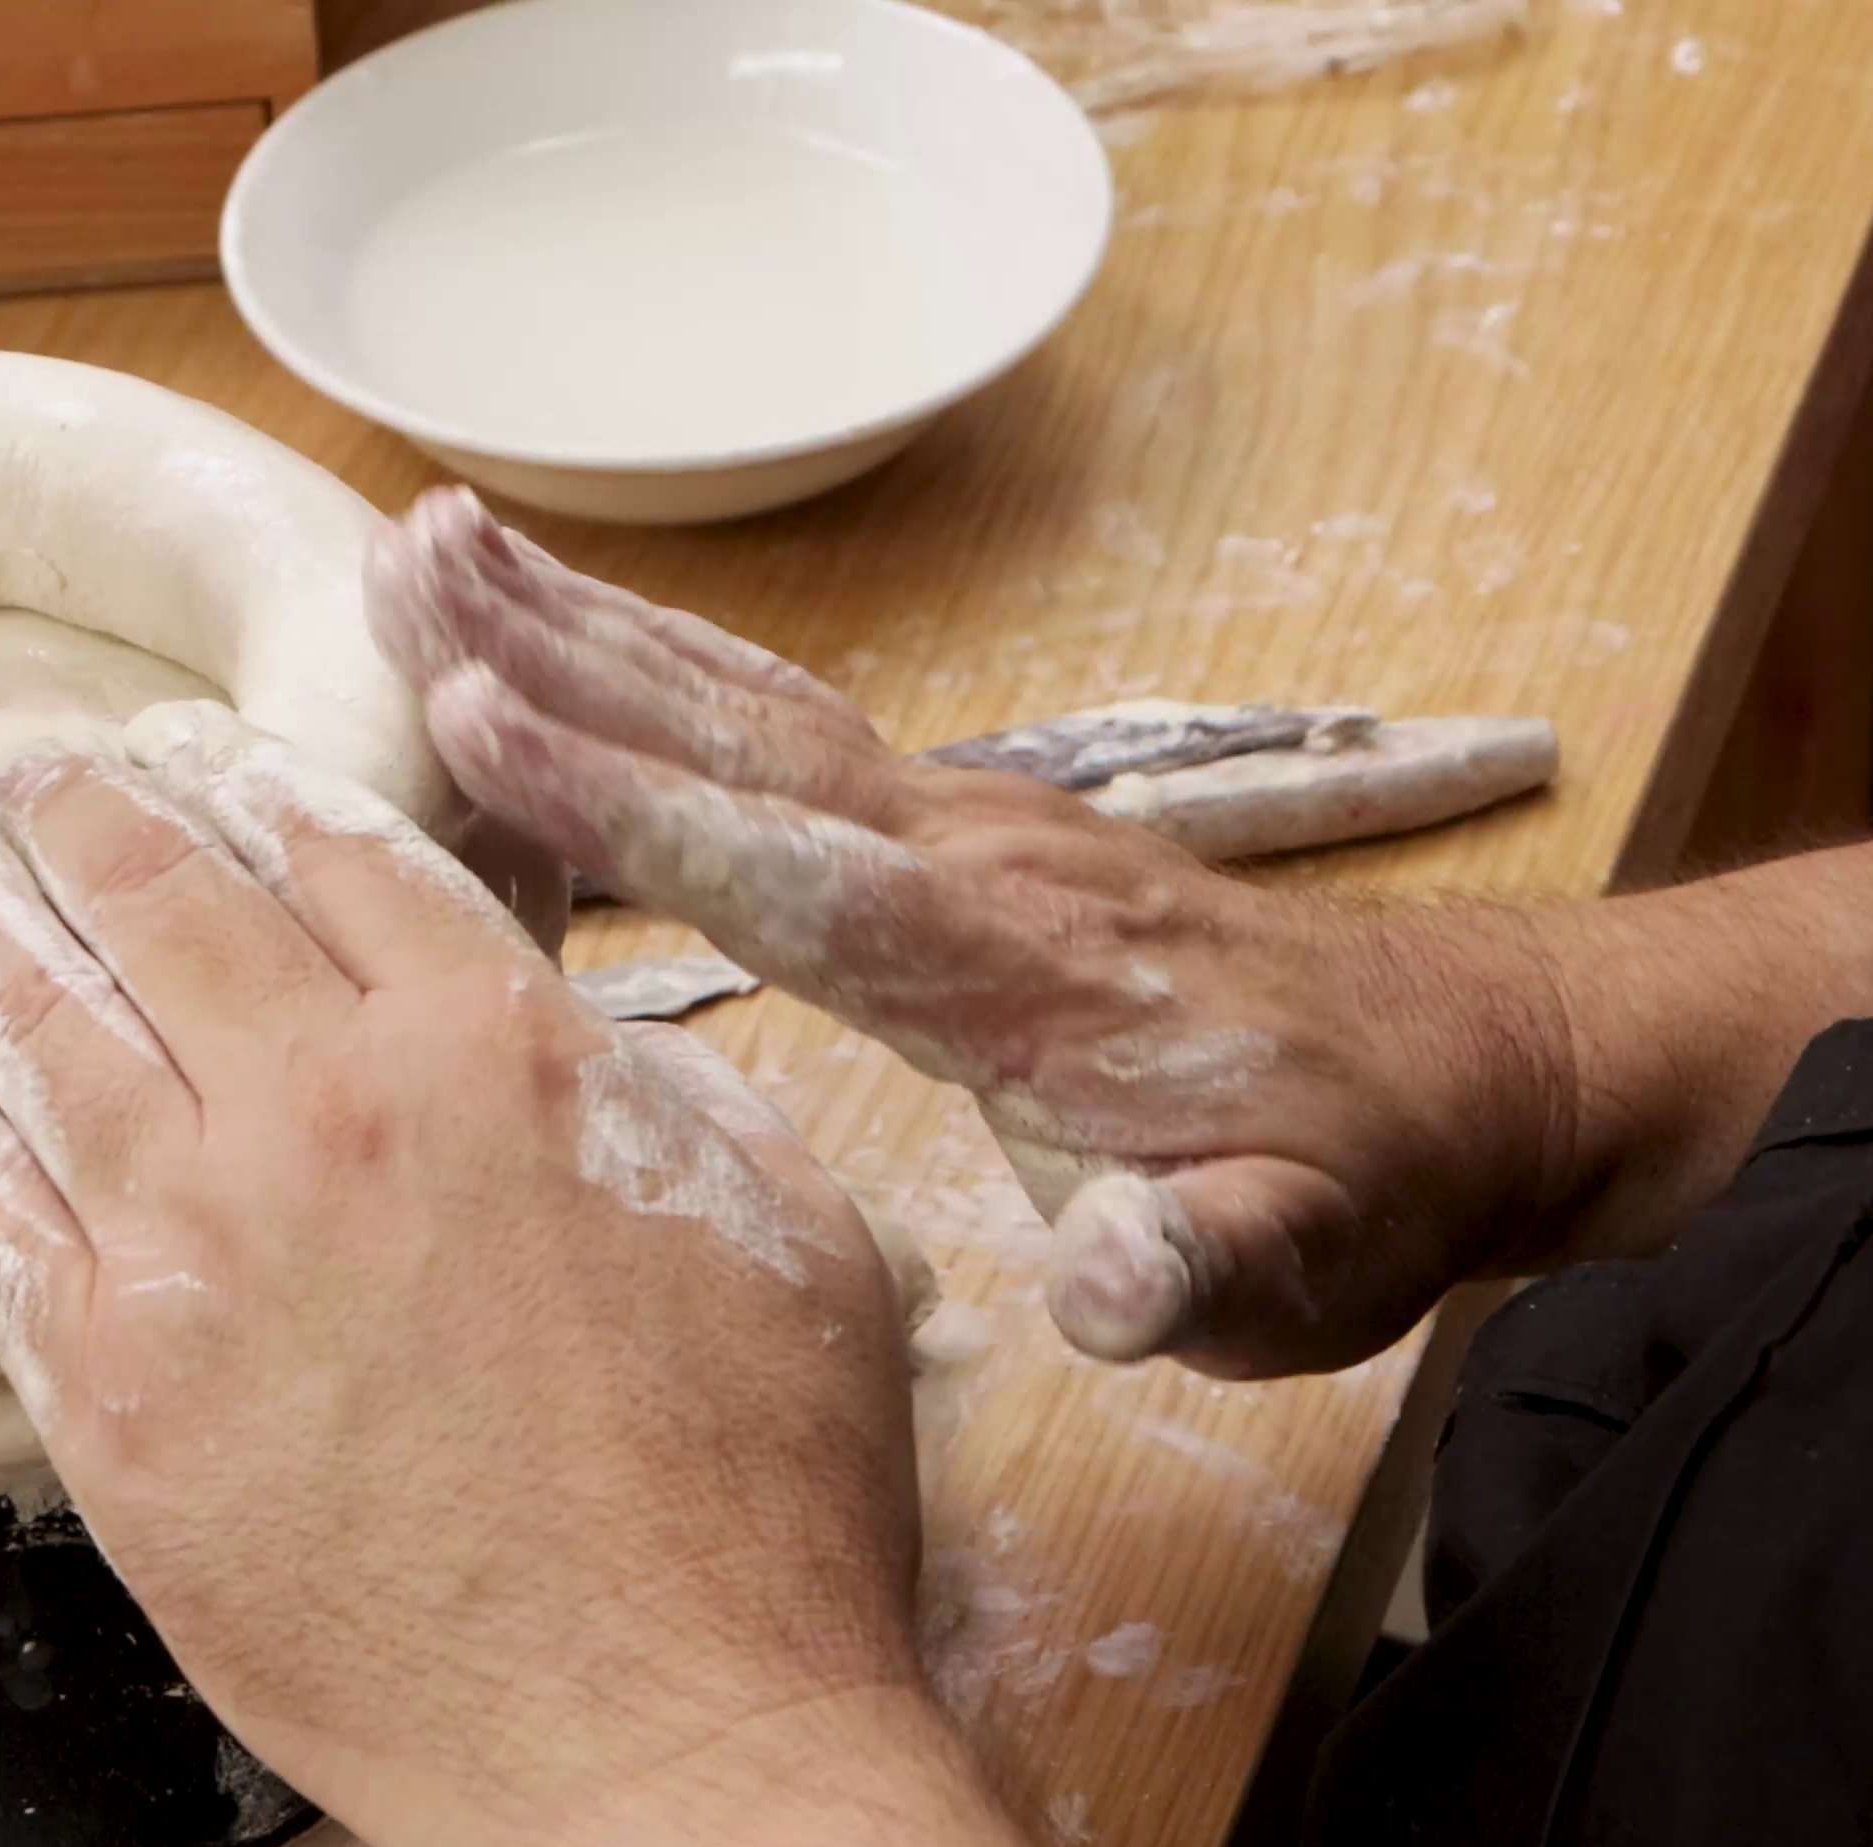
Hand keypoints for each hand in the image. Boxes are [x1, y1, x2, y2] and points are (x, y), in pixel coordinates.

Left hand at [0, 731, 1196, 1846]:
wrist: (659, 1747)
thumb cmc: (757, 1512)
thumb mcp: (782, 1221)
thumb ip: (645, 1090)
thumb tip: (554, 1027)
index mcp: (500, 1050)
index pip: (342, 856)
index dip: (254, 788)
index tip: (196, 754)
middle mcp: (329, 1112)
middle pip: (171, 904)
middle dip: (87, 812)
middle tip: (31, 766)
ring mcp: (199, 1251)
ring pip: (49, 1022)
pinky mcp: (110, 1394)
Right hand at [368, 488, 1580, 1377]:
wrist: (1469, 1072)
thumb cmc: (1361, 1182)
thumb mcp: (1303, 1265)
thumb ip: (1205, 1267)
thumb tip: (1112, 1280)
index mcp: (1019, 966)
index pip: (795, 873)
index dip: (631, 805)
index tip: (479, 714)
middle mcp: (978, 858)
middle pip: (737, 739)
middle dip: (560, 651)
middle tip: (402, 551)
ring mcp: (969, 825)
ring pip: (746, 708)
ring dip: (586, 625)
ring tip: (435, 541)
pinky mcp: (958, 829)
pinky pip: (776, 733)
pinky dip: (657, 671)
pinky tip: (568, 644)